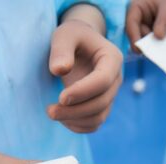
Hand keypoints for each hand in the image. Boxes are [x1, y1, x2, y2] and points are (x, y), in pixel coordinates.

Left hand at [47, 7, 122, 133]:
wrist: (79, 44)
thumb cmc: (72, 37)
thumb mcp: (65, 34)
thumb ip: (61, 49)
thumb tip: (59, 70)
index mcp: (112, 59)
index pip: (103, 81)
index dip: (83, 92)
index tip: (60, 97)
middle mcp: (116, 79)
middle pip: (101, 103)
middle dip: (75, 111)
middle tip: (50, 111)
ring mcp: (110, 95)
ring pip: (98, 117)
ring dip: (75, 120)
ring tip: (52, 112)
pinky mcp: (101, 106)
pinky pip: (93, 124)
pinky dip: (77, 126)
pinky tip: (61, 118)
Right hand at [126, 0, 165, 49]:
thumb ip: (164, 20)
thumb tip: (158, 36)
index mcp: (137, 7)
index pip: (131, 22)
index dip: (134, 36)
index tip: (139, 50)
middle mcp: (139, 20)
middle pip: (136, 35)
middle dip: (145, 44)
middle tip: (156, 51)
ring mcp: (146, 30)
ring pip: (145, 43)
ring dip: (153, 47)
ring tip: (164, 49)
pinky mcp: (154, 38)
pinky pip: (154, 46)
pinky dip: (159, 49)